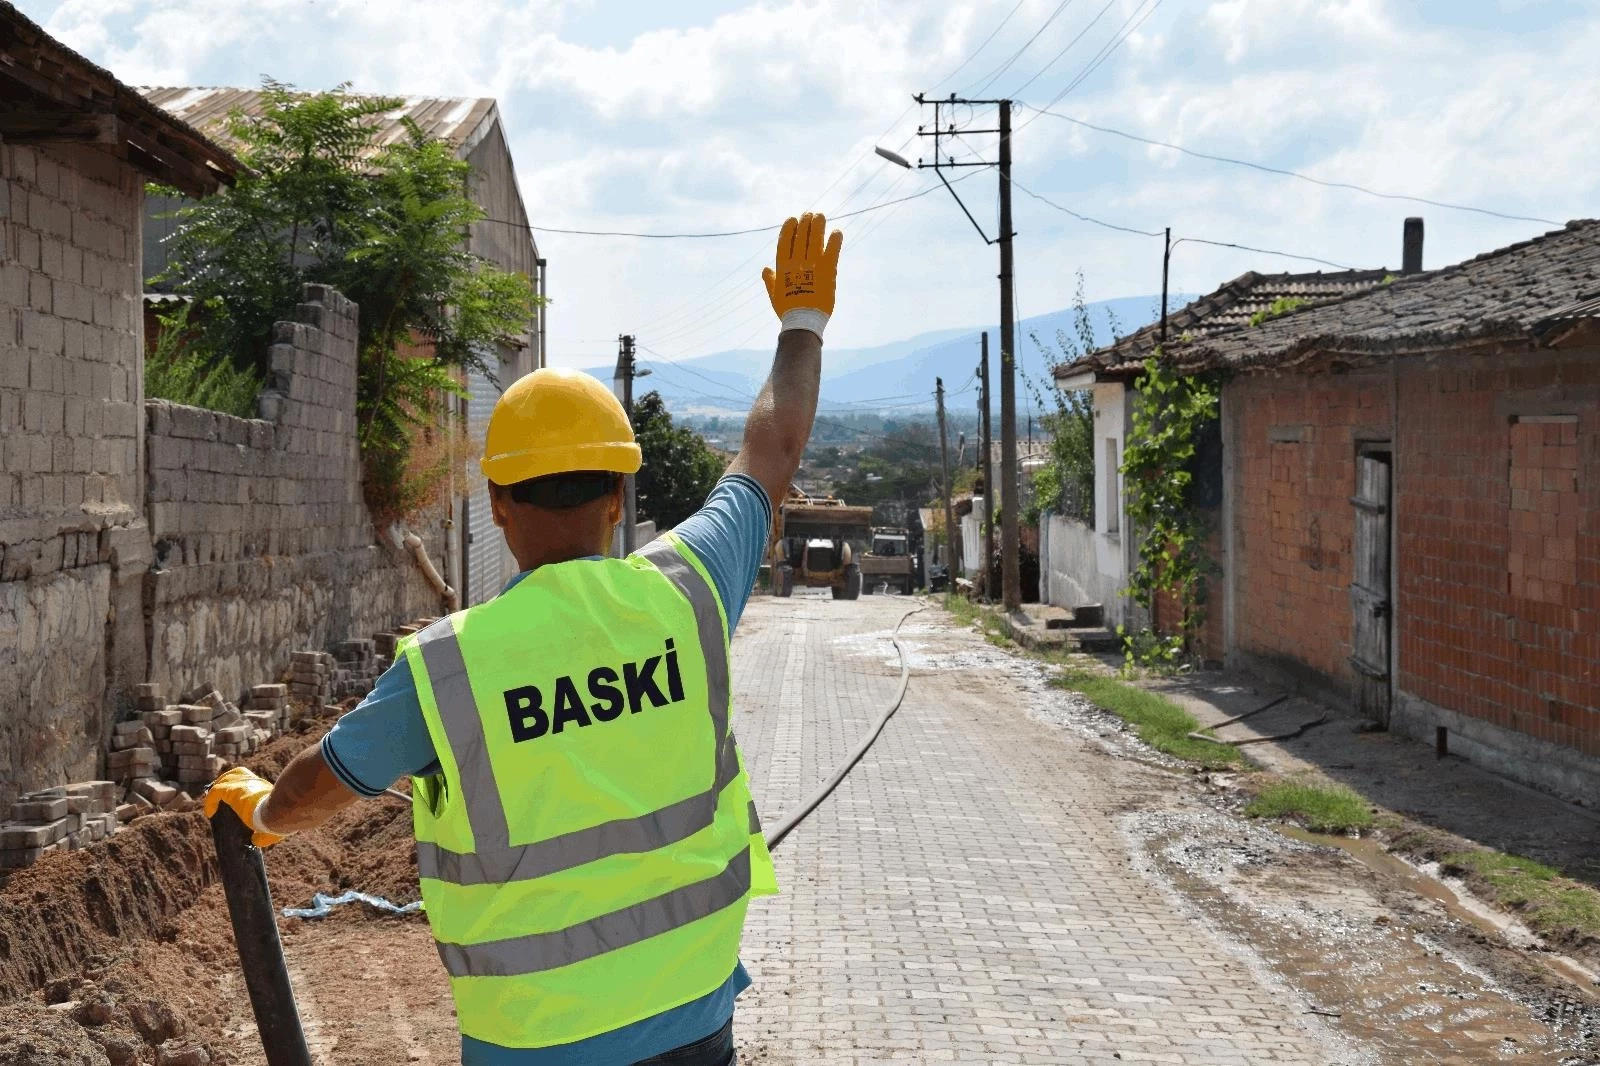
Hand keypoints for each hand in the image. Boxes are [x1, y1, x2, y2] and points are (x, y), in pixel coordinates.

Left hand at [203, 767, 283, 846]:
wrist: (279, 814)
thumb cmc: (281, 820)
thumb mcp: (273, 827)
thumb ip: (263, 834)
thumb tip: (255, 840)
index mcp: (264, 790)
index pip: (251, 783)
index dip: (241, 788)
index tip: (234, 802)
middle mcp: (255, 783)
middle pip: (239, 773)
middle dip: (228, 781)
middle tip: (221, 796)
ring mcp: (244, 784)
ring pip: (226, 778)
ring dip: (218, 788)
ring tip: (213, 803)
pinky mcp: (233, 790)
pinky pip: (216, 792)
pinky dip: (210, 801)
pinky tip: (209, 813)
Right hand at [761, 212, 842, 338]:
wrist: (803, 323)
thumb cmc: (788, 311)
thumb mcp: (774, 295)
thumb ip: (770, 280)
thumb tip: (765, 269)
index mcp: (782, 267)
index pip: (785, 241)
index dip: (789, 228)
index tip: (792, 219)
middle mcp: (796, 263)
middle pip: (801, 236)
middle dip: (805, 222)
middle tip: (810, 214)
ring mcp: (812, 266)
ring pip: (815, 239)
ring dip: (818, 225)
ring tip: (820, 216)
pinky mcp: (828, 272)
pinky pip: (832, 251)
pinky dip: (834, 240)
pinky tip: (836, 232)